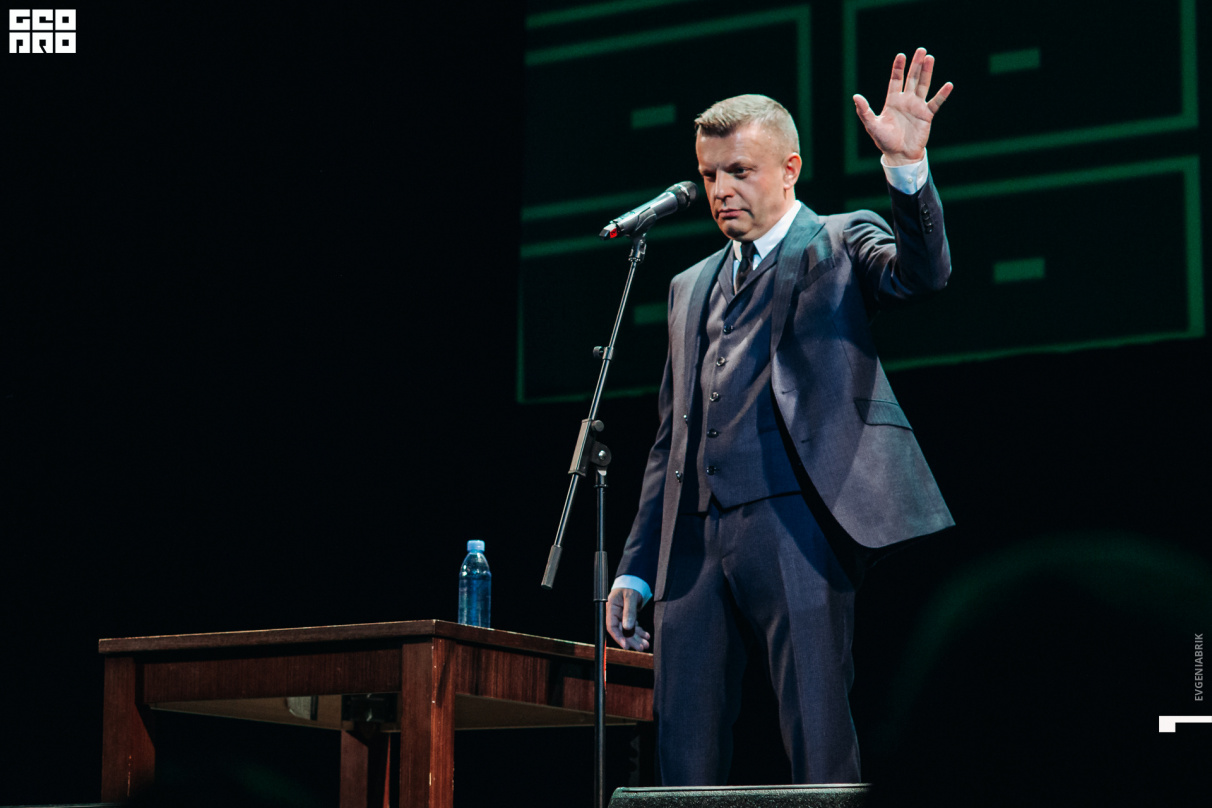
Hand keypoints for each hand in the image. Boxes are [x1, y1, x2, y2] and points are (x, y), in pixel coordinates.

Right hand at [606, 587, 650, 650]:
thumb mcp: (630, 598)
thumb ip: (629, 612)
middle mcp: (615, 614)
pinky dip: (640, 632)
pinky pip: (633, 627)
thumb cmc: (630, 587)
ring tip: (646, 645)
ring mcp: (622, 616)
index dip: (618, 637)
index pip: (612, 627)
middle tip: (641, 647)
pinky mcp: (629, 617)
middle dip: (631, 640)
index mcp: (611, 609)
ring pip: (628, 631)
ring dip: (637, 638)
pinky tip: (646, 636)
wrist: (635, 581)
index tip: (626, 646)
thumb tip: (627, 628)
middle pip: (622, 631)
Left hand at [853, 47, 952, 164]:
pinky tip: (948, 85)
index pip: (896, 80)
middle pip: (912, 78)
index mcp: (892, 101)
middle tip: (921, 50)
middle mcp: (906, 101)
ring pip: (923, 85)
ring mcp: (917, 107)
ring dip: (927, 72)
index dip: (898, 68)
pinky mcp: (927, 115)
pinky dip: (942, 94)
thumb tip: (855, 96)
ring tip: (930, 58)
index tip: (901, 55)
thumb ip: (864, 111)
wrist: (899, 155)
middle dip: (916, 64)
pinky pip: (936, 103)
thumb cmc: (884, 141)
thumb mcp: (872, 125)